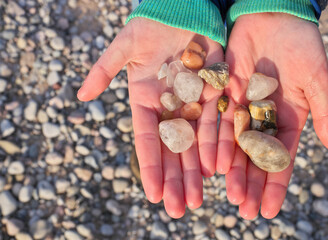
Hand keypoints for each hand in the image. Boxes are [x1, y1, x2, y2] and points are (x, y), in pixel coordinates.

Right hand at [77, 18, 223, 217]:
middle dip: (175, 179)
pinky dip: (216, 145)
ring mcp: (192, 103)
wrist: (182, 10)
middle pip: (172, 150)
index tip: (153, 194)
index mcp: (145, 101)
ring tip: (197, 199)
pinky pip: (216, 123)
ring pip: (194, 143)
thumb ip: (104, 70)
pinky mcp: (214, 93)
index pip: (146, 140)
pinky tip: (216, 169)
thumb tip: (81, 97)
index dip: (149, 167)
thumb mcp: (125, 47)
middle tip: (179, 209)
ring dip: (196, 172)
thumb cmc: (150, 25)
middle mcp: (169, 108)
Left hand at [217, 13, 327, 218]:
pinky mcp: (223, 94)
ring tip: (229, 194)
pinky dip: (216, 142)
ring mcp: (242, 108)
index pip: (281, 159)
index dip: (276, 185)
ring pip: (235, 145)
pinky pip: (217, 122)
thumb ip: (322, 113)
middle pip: (256, 158)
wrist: (274, 16)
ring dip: (232, 170)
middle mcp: (262, 119)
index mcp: (287, 119)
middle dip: (251, 183)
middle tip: (245, 210)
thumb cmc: (301, 46)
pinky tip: (212, 164)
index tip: (270, 210)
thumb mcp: (316, 80)